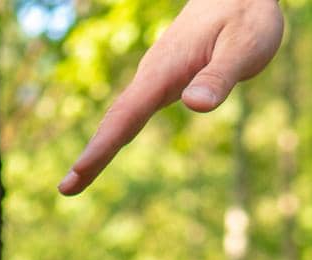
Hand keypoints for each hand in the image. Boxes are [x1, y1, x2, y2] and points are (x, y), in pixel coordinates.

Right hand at [58, 0, 283, 195]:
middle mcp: (152, 75)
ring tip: (76, 180)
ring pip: (121, 116)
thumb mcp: (243, 47)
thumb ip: (219, 77)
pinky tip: (106, 150)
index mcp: (166, 69)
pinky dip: (114, 134)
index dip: (103, 146)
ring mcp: (155, 78)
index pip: (128, 114)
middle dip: (92, 154)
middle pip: (116, 120)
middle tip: (66, 189)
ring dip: (99, 148)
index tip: (78, 171)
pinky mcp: (163, 80)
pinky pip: (132, 111)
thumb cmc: (246, 17)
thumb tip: (194, 106)